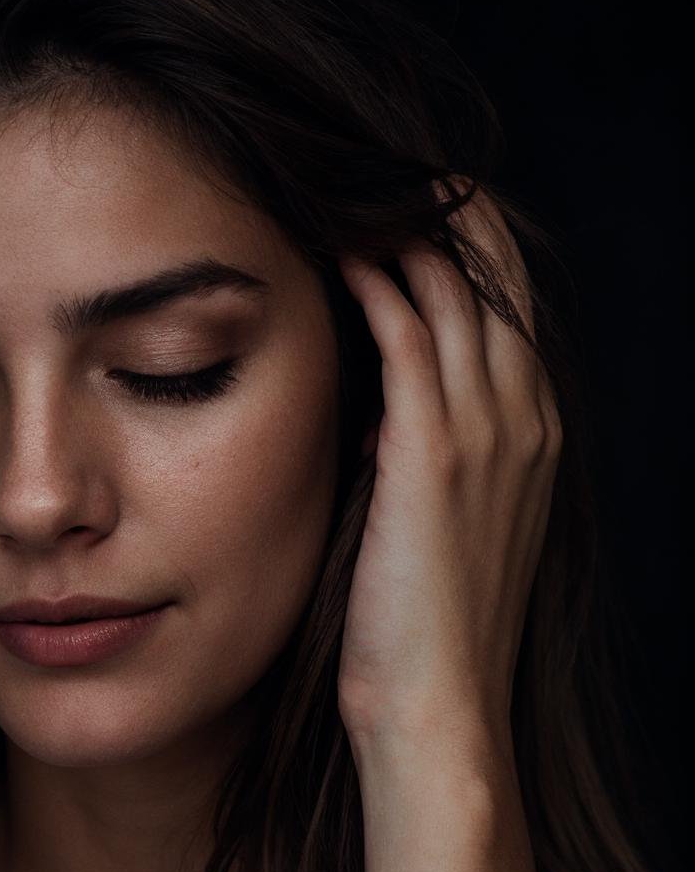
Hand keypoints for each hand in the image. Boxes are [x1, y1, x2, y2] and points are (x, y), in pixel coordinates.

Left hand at [335, 178, 561, 759]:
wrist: (436, 710)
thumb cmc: (421, 635)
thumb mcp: (434, 529)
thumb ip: (422, 459)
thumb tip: (378, 412)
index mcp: (533, 437)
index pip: (506, 308)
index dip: (467, 246)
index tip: (415, 201)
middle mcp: (525, 421)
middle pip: (493, 278)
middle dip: (444, 211)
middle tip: (383, 160)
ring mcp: (489, 434)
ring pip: (455, 292)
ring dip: (404, 229)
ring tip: (349, 180)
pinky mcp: (435, 454)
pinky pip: (411, 336)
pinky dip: (379, 281)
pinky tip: (337, 247)